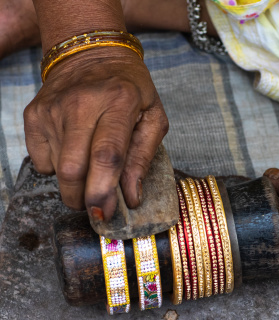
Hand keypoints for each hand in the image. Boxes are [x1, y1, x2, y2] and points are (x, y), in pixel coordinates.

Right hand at [24, 47, 168, 220]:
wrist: (91, 53)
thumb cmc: (130, 89)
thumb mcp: (153, 117)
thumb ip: (143, 158)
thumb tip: (132, 197)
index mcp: (119, 101)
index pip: (107, 155)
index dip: (104, 191)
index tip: (106, 214)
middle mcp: (81, 103)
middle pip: (74, 169)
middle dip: (82, 198)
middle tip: (96, 205)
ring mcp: (53, 109)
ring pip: (57, 168)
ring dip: (74, 183)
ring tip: (91, 167)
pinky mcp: (33, 114)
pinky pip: (40, 161)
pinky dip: (57, 168)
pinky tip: (74, 151)